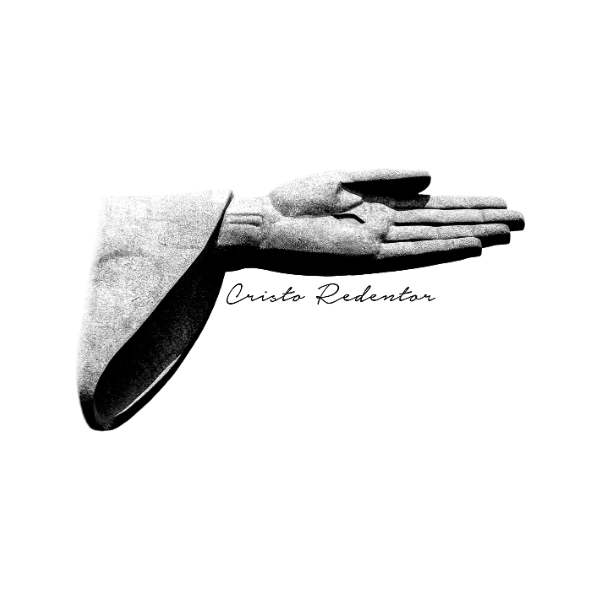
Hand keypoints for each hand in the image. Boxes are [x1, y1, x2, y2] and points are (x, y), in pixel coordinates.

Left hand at [215, 169, 523, 274]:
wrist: (266, 222)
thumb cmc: (298, 199)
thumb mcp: (347, 178)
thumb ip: (390, 176)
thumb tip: (433, 176)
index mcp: (381, 205)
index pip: (434, 206)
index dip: (468, 204)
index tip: (499, 202)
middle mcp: (387, 226)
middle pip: (443, 223)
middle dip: (481, 220)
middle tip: (520, 220)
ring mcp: (380, 242)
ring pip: (434, 237)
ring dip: (471, 235)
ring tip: (505, 232)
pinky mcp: (366, 257)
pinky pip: (411, 252)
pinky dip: (441, 249)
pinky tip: (468, 245)